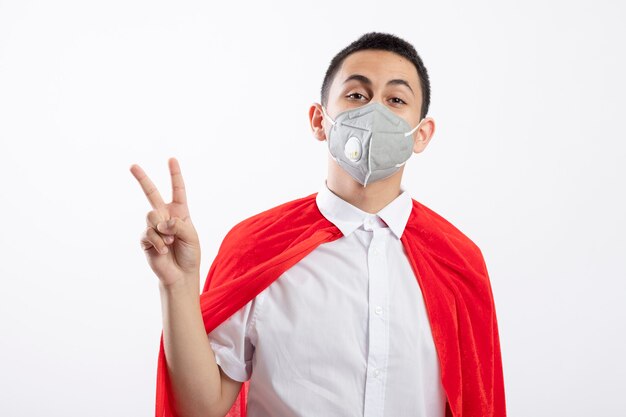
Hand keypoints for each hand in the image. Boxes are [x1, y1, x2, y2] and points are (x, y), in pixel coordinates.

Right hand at [130, 157, 200, 287]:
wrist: (180, 274)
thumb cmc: (190, 254)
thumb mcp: (191, 237)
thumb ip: (178, 225)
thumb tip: (161, 221)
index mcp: (179, 212)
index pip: (177, 190)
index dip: (175, 175)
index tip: (171, 159)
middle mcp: (165, 216)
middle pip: (151, 193)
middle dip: (142, 178)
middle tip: (132, 165)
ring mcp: (153, 227)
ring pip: (152, 216)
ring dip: (163, 230)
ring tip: (170, 243)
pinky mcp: (145, 239)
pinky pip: (148, 233)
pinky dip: (158, 242)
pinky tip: (163, 250)